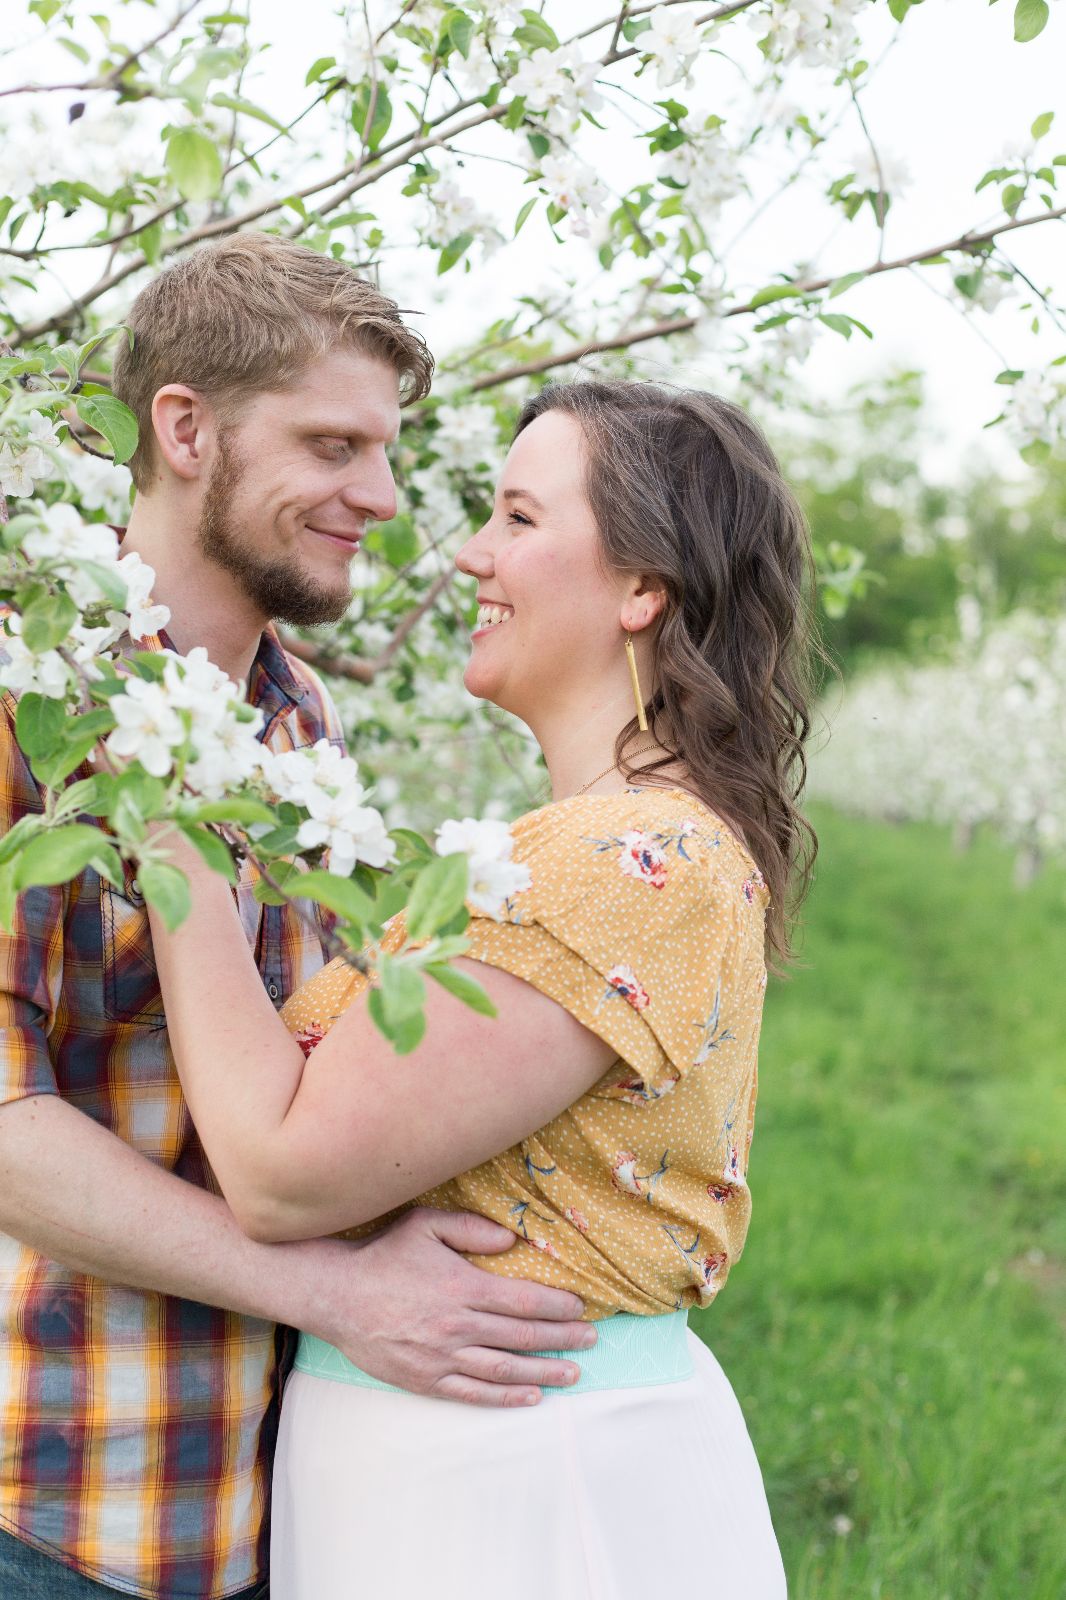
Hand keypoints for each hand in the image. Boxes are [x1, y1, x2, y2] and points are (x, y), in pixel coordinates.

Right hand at [295, 1208, 598, 1407]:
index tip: (580, 1308)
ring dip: (543, 1372)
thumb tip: (511, 1240)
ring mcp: (441, 1356)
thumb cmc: (383, 1254)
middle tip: (591, 1341)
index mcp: (461, 1286)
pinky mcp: (425, 1379)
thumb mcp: (424, 1224)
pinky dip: (505, 1398)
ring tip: (572, 1373)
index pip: (523, 1300)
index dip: (557, 1306)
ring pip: (504, 1370)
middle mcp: (456, 1325)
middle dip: (561, 1339)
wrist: (336, 1295)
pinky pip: (473, 1393)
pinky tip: (532, 1397)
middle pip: (522, 1336)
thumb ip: (470, 1228)